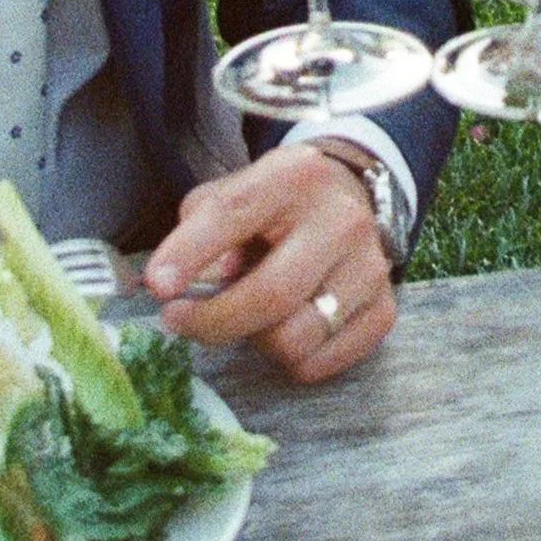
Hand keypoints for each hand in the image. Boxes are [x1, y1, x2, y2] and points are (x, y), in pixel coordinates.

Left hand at [143, 145, 396, 382]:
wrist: (349, 198)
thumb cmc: (274, 203)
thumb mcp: (232, 192)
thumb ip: (202, 228)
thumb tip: (194, 285)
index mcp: (294, 177)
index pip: (234, 215)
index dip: (190, 253)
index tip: (158, 287)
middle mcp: (341, 220)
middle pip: (271, 295)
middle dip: (212, 320)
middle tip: (179, 321)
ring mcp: (370, 268)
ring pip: (294, 339)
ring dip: (254, 340)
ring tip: (247, 317)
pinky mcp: (383, 310)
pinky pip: (319, 363)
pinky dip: (288, 360)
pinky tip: (281, 329)